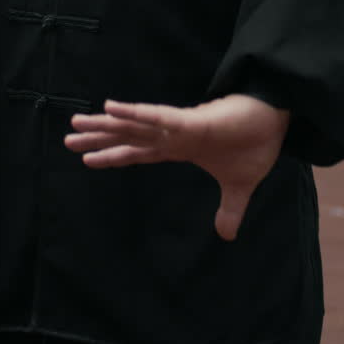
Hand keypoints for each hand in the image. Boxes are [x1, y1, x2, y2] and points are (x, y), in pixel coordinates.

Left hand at [66, 94, 288, 241]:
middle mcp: (172, 135)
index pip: (138, 153)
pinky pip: (156, 117)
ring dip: (105, 124)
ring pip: (134, 125)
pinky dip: (133, 113)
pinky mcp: (191, 122)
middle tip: (67, 138)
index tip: (86, 157)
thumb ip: (229, 210)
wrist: (276, 122)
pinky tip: (111, 107)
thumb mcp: (239, 186)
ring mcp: (179, 127)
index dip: (113, 154)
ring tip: (77, 122)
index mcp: (180, 148)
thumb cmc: (255, 145)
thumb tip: (226, 236)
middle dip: (98, 137)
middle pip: (128, 137)